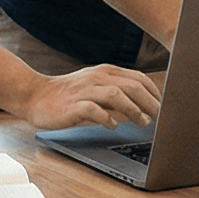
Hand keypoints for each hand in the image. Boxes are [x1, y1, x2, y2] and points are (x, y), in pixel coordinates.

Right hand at [11, 64, 158, 130]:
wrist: (34, 95)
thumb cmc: (67, 95)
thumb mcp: (95, 89)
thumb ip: (116, 96)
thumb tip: (141, 109)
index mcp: (105, 72)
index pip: (138, 78)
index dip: (154, 92)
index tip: (163, 106)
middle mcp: (97, 78)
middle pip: (132, 86)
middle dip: (150, 102)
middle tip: (159, 117)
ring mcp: (85, 90)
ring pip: (116, 94)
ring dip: (133, 109)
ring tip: (142, 122)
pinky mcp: (73, 105)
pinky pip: (94, 110)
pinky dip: (107, 117)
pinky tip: (113, 125)